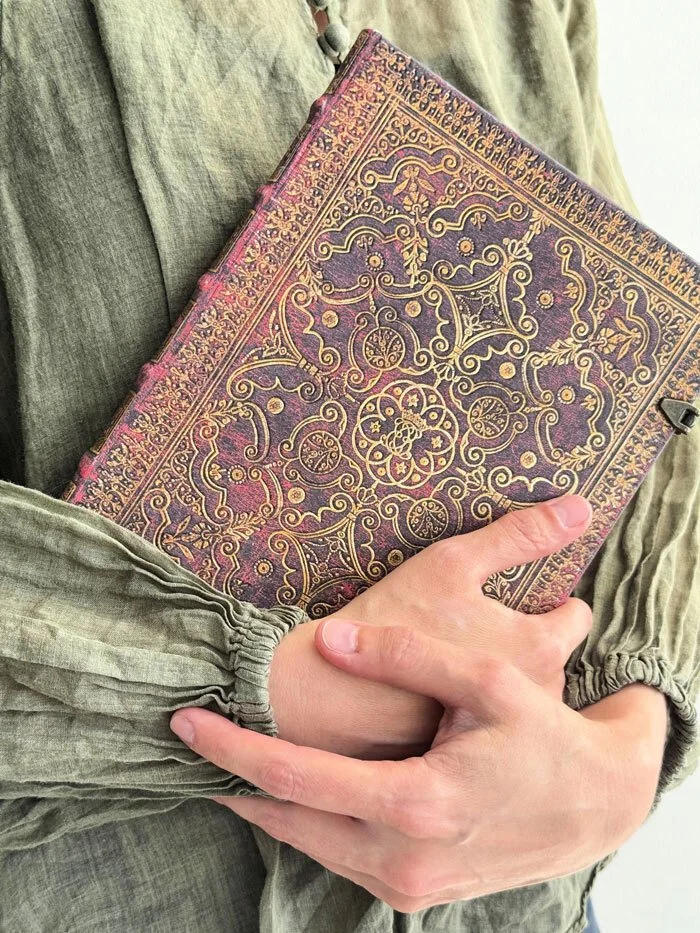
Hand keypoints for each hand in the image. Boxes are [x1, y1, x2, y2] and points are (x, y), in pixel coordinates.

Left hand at [169, 495, 665, 908]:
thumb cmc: (544, 738)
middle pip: (286, 818)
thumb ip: (406, 656)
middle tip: (193, 737)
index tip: (186, 722)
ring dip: (267, 801)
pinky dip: (306, 822)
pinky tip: (292, 789)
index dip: (231, 749)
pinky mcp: (412, 892)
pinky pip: (338, 857)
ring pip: (308, 843)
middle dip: (233, 778)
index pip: (294, 779)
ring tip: (231, 759)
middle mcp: (401, 858)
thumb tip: (327, 639)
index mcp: (414, 805)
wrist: (594, 806)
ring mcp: (406, 885)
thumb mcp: (485, 683)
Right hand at [267, 495, 593, 757]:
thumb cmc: (390, 622)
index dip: (551, 600)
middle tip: (477, 625)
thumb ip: (519, 535)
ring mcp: (506, 733)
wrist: (327, 699)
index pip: (576, 616)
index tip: (522, 595)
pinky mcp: (476, 756)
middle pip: (550, 655)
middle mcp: (538, 698)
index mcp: (540, 648)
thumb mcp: (453, 563)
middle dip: (525, 641)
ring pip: (521, 689)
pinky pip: (492, 720)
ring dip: (501, 673)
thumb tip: (580, 508)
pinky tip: (438, 690)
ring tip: (453, 653)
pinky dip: (476, 704)